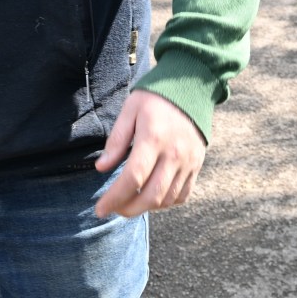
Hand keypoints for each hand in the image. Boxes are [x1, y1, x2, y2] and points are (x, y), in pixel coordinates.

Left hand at [94, 90, 205, 217]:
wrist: (190, 88)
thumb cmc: (155, 97)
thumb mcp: (130, 110)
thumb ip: (117, 140)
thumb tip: (101, 168)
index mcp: (153, 138)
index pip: (133, 178)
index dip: (114, 198)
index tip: (100, 208)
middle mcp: (173, 154)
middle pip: (151, 196)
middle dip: (128, 209)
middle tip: (113, 209)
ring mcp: (188, 162)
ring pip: (167, 200)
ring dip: (146, 208)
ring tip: (128, 203)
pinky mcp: (196, 166)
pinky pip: (182, 196)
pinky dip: (165, 203)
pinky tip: (151, 197)